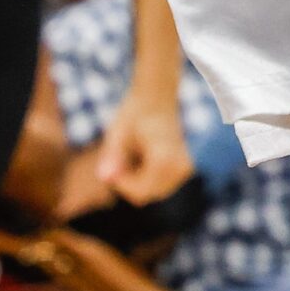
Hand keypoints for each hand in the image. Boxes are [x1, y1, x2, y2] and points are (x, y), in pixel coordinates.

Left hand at [97, 87, 192, 204]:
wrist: (157, 96)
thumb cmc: (135, 113)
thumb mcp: (118, 132)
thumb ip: (112, 155)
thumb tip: (104, 177)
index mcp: (166, 155)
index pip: (142, 191)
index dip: (121, 185)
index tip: (110, 166)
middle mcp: (181, 163)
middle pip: (147, 194)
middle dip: (129, 183)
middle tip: (121, 158)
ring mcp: (185, 166)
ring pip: (154, 192)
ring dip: (138, 181)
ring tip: (133, 156)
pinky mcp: (184, 167)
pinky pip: (161, 185)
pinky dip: (147, 178)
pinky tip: (142, 158)